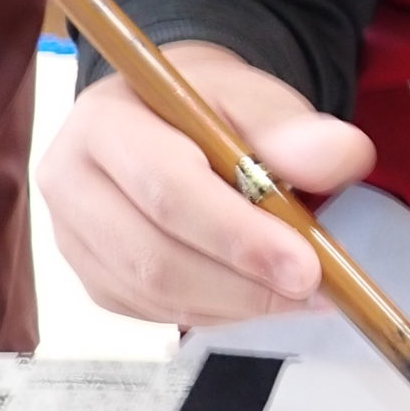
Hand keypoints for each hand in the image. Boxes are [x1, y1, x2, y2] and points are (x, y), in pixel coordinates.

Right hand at [38, 42, 375, 324]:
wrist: (169, 117)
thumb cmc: (210, 106)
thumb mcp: (253, 97)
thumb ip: (293, 128)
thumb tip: (340, 156)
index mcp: (103, 121)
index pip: (166, 188)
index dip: (238, 234)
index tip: (305, 265)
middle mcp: (68, 180)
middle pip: (152, 255)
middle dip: (242, 282)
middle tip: (312, 289)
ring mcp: (72, 237)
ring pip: (154, 294)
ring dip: (235, 302)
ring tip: (297, 291)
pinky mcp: (91, 278)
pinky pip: (154, 313)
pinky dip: (216, 312)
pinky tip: (254, 292)